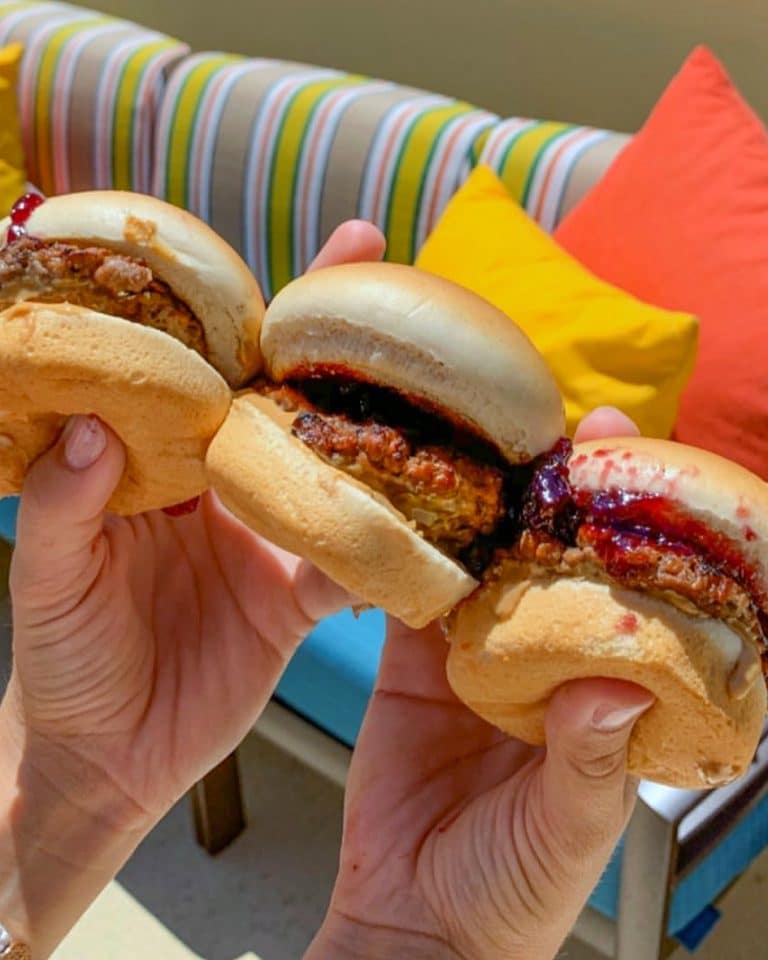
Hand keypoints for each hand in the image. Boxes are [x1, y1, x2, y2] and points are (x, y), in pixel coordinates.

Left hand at [0, 221, 385, 954]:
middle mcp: (219, 488)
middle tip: (393, 282)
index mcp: (157, 464)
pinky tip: (432, 519)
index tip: (252, 268)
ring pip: (330, 474)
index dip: (241, 312)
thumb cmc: (60, 661)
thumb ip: (62, 507)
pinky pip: (349, 566)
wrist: (105, 758)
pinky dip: (387, 548)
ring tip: (438, 389)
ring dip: (379, 436)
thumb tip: (91, 425)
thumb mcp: (48, 583)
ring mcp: (265, 539)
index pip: (202, 374)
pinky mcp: (297, 600)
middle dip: (335, 346)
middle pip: (283, 405)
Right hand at [309, 408, 654, 959]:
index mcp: (605, 698)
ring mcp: (477, 659)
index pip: (636, 601)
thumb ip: (589, 764)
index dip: (642, 533)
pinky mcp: (413, 665)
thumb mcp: (566, 836)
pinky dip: (414, 557)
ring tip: (488, 450)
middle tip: (568, 430)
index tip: (646, 466)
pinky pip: (414, 599)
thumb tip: (620, 685)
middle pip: (560, 565)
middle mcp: (546, 665)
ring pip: (486, 569)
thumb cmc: (511, 895)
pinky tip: (414, 509)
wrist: (408, 922)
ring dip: (486, 514)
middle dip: (565, 498)